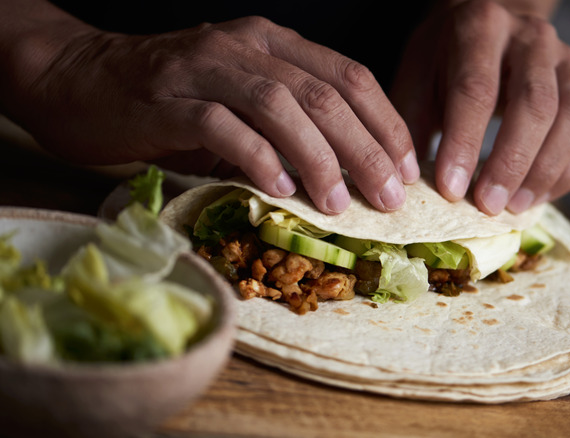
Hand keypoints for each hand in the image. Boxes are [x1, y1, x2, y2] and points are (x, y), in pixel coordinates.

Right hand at [2, 11, 418, 213]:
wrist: (80, 78)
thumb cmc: (172, 98)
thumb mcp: (241, 99)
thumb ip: (289, 122)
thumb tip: (348, 174)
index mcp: (274, 42)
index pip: (350, 76)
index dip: (386, 124)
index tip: (406, 170)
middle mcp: (245, 45)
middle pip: (325, 94)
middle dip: (365, 150)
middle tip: (387, 198)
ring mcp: (204, 67)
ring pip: (280, 105)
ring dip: (318, 157)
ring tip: (337, 202)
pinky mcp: (165, 98)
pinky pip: (221, 124)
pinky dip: (256, 156)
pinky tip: (277, 187)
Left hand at [391, 0, 569, 214]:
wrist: (486, 35)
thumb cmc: (445, 64)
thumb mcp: (417, 80)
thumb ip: (410, 126)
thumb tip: (409, 184)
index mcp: (481, 26)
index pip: (476, 88)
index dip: (464, 143)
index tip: (451, 189)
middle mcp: (532, 38)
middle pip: (534, 103)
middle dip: (511, 162)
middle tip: (487, 205)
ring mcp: (566, 61)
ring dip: (545, 171)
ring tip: (513, 207)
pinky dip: (568, 173)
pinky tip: (537, 197)